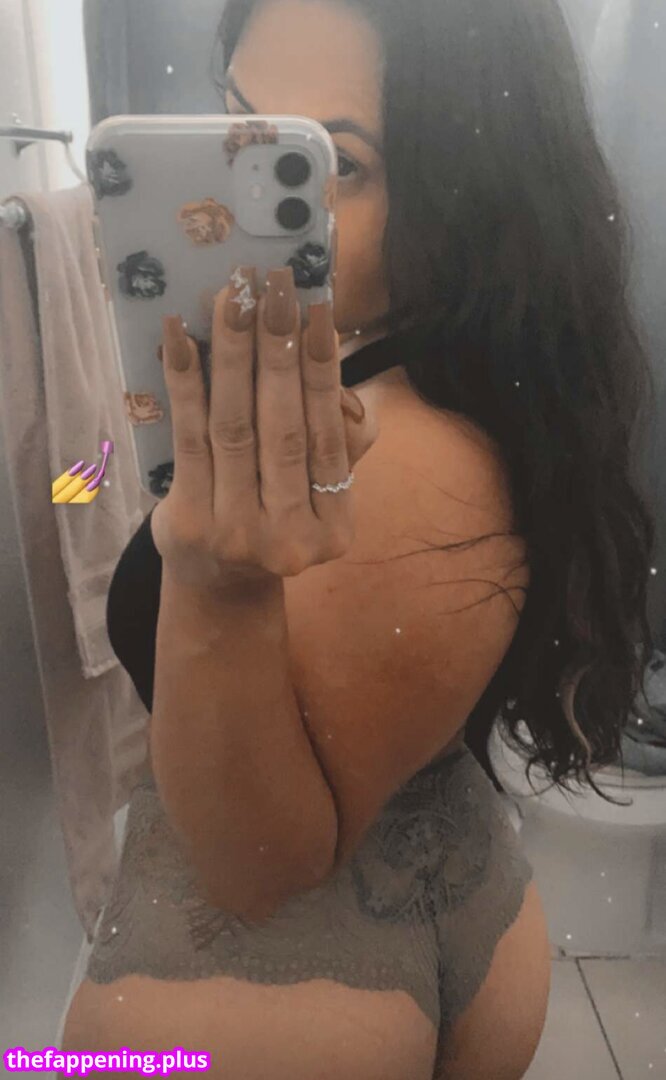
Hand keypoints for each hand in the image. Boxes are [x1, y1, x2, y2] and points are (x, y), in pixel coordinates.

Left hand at [150, 265, 379, 592]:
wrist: (217, 583)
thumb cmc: (271, 521)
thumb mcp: (318, 497)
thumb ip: (338, 448)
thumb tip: (348, 394)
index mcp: (335, 527)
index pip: (329, 436)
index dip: (323, 370)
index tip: (318, 310)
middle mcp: (290, 537)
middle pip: (283, 427)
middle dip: (279, 349)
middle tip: (273, 285)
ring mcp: (238, 534)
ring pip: (236, 427)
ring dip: (233, 353)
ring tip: (232, 297)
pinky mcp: (191, 522)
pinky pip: (189, 439)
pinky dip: (185, 383)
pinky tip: (181, 336)